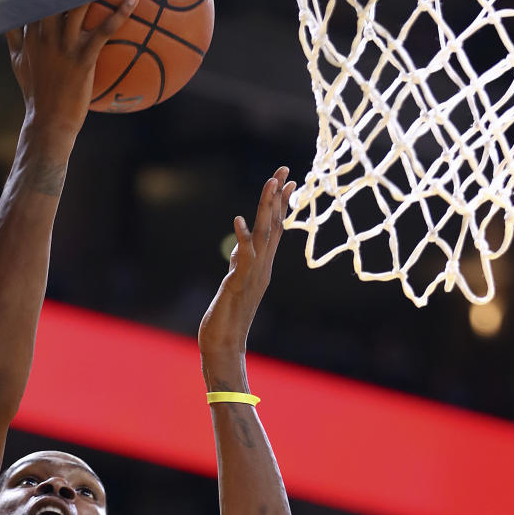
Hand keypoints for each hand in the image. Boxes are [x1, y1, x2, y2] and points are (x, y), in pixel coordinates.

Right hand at [6, 0, 137, 139]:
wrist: (48, 123)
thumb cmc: (36, 94)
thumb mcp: (17, 64)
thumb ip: (14, 39)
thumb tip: (8, 20)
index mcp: (29, 33)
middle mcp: (44, 35)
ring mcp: (63, 46)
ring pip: (79, 5)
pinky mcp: (82, 59)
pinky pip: (104, 31)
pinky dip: (120, 13)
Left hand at [198, 167, 294, 363]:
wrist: (224, 345)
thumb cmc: (228, 318)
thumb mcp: (236, 282)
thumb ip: (240, 263)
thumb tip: (241, 248)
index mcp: (263, 266)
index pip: (277, 229)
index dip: (282, 204)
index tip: (289, 180)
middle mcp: (262, 267)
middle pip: (274, 226)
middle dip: (278, 196)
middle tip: (285, 169)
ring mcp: (252, 275)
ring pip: (264, 236)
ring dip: (267, 209)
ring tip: (271, 184)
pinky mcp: (238, 284)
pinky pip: (243, 258)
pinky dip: (242, 239)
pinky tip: (238, 219)